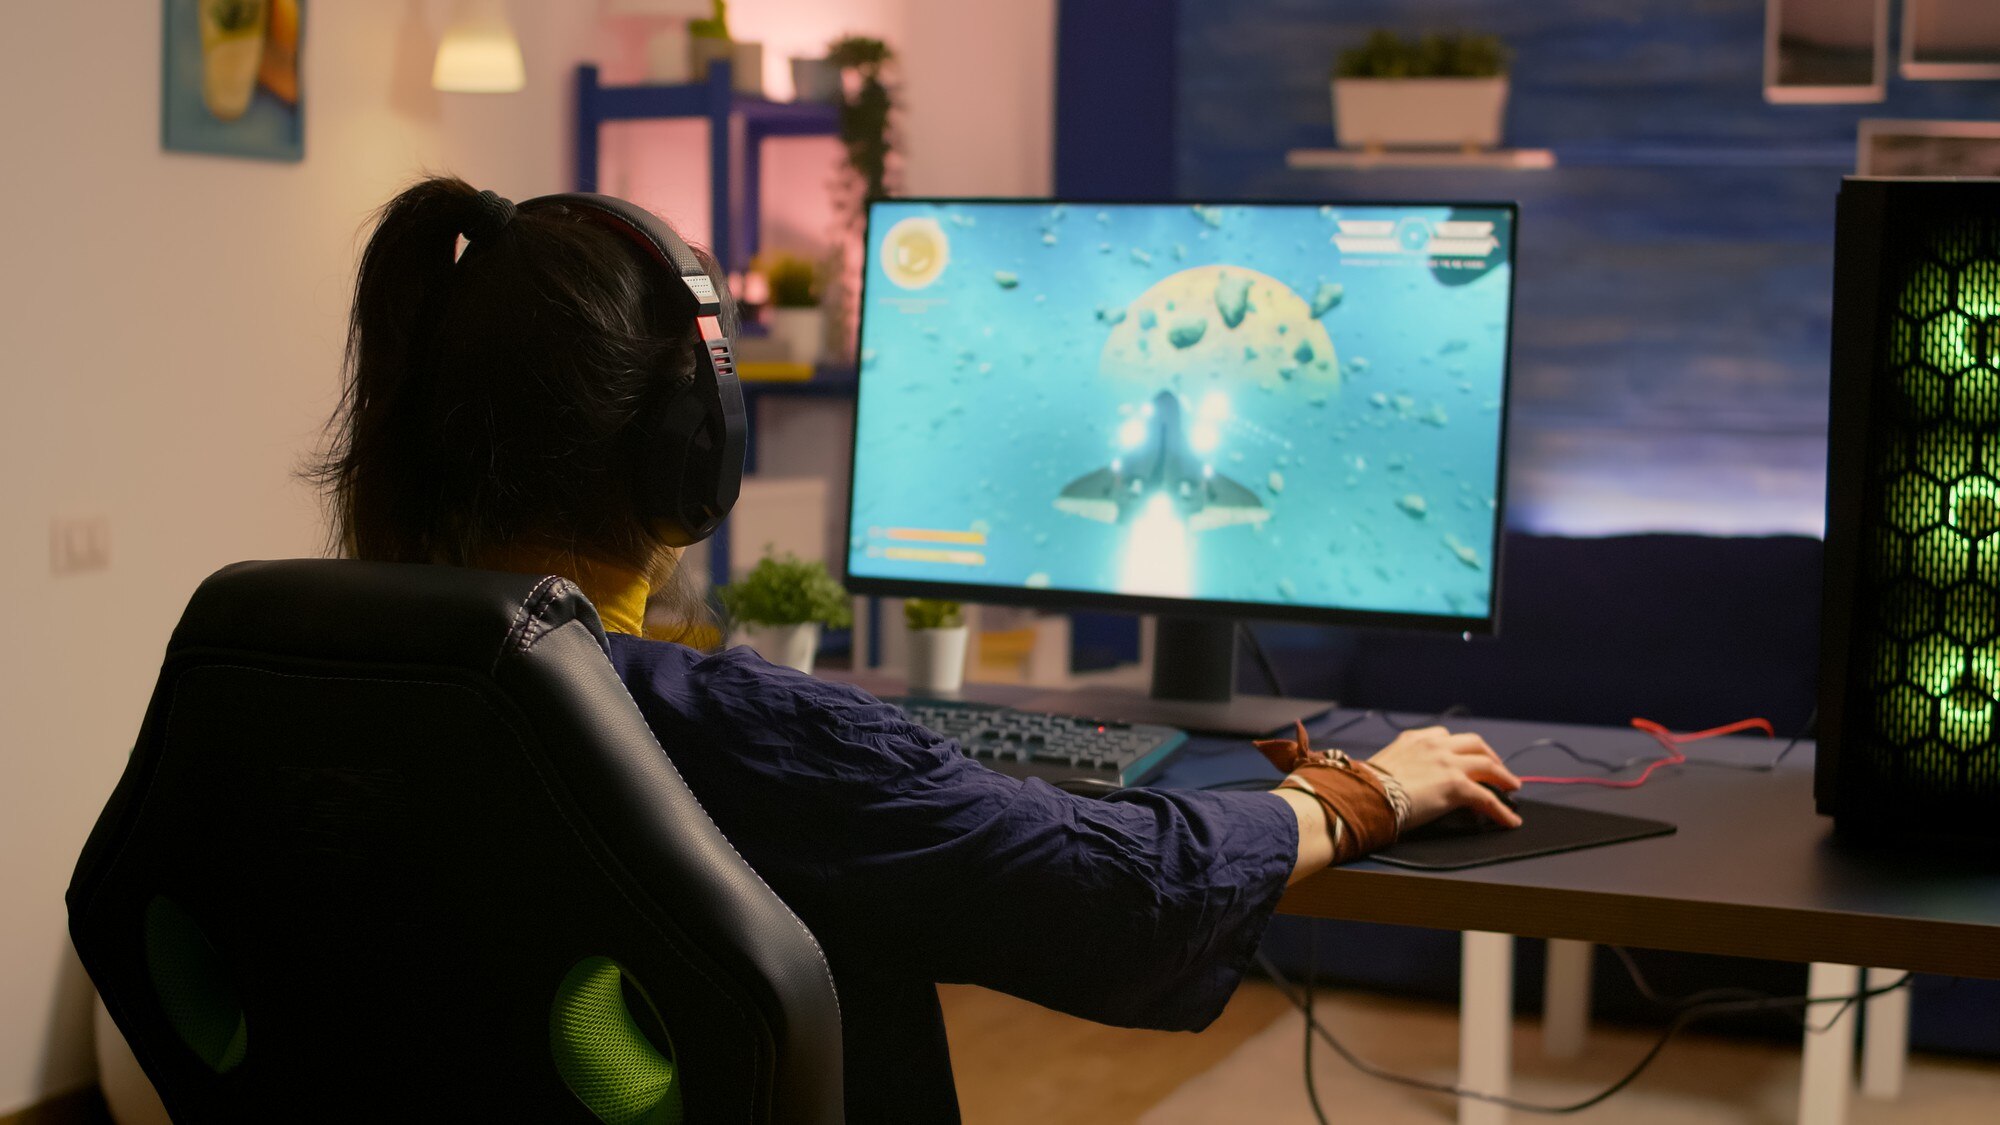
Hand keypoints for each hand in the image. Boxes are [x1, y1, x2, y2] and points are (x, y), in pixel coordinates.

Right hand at [1365, 726, 1522, 829]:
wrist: (1365, 795)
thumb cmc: (1366, 786)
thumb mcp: (1385, 765)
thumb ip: (1402, 766)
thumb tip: (1407, 783)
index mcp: (1414, 739)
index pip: (1446, 737)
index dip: (1462, 749)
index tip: (1467, 757)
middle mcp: (1434, 744)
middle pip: (1474, 743)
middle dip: (1490, 755)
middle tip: (1497, 769)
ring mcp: (1448, 763)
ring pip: (1487, 764)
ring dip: (1503, 776)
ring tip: (1512, 787)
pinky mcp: (1457, 785)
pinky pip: (1487, 798)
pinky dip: (1501, 810)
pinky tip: (1509, 820)